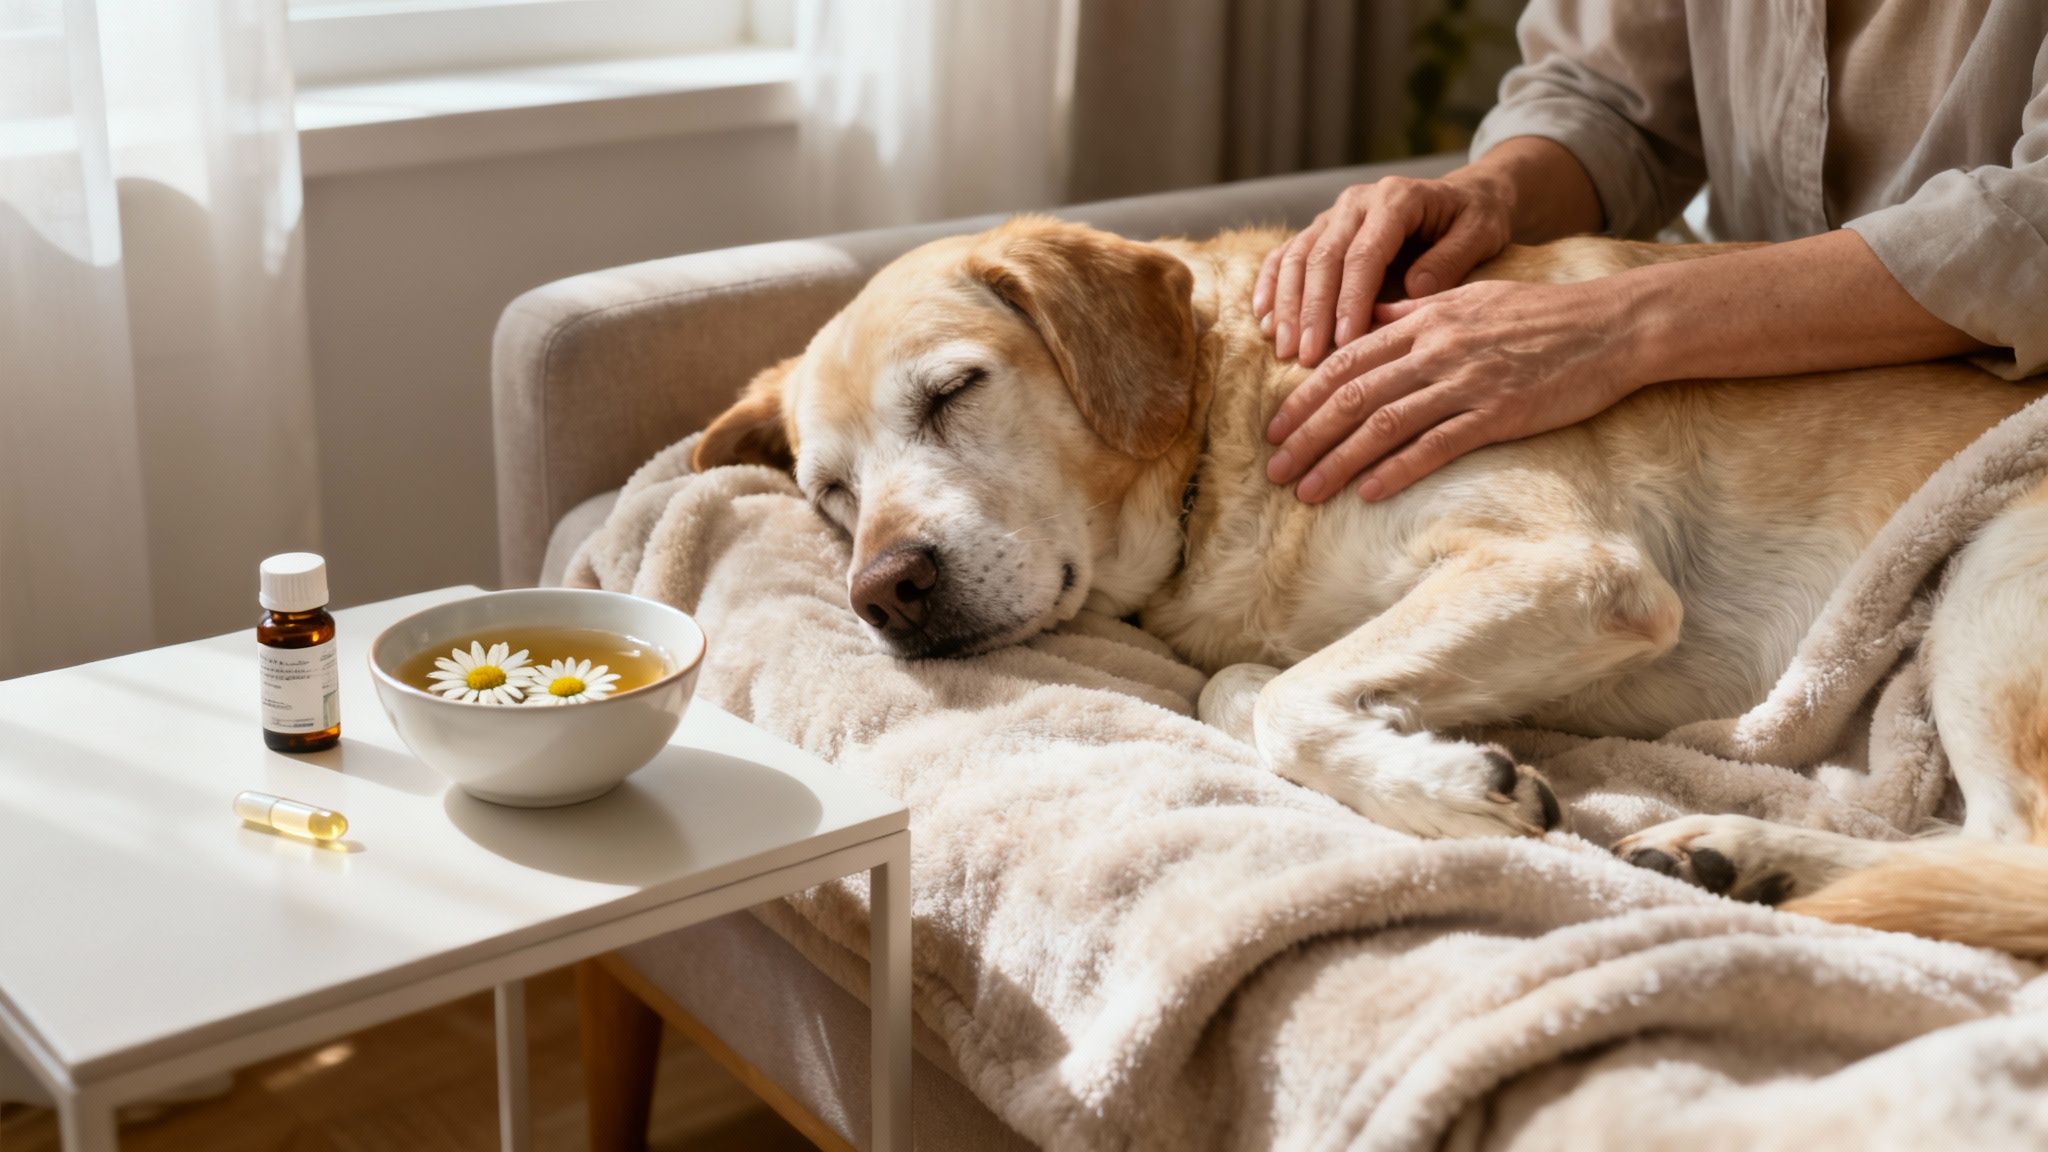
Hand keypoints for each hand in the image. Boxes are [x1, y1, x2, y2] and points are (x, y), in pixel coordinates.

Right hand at [1255, 173, 1513, 366]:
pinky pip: (1286, 256)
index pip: (1364, 254)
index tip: (1344, 342)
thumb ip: (1452, 259)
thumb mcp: (1481, 233)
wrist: (1465, 197)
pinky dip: (1271, 287)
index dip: (1349, 299)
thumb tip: (1413, 290)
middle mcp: (1356, 202)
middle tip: (1305, 357)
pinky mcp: (1320, 230)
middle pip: (1323, 258)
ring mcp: (1333, 215)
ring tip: (1283, 348)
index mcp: (1395, 199)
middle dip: (1311, 311)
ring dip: (1287, 305)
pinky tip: (1264, 320)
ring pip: (1297, 258)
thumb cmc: (1475, 220)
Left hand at [1264, 278, 1643, 502]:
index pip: (1347, 361)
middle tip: (1275, 470)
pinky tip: (1369, 493)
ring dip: (1338, 462)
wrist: (1610, 325)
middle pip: (1354, 396)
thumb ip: (1414, 312)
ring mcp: (1466, 382)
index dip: (1305, 397)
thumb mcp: (1469, 298)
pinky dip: (1397, 469)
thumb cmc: (1540, 315)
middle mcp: (1436, 350)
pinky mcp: (1498, 413)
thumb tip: (1370, 320)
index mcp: (1424, 322)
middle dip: (1307, 436)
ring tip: (1306, 492)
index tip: (1276, 428)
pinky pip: (1436, 445)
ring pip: (1384, 424)